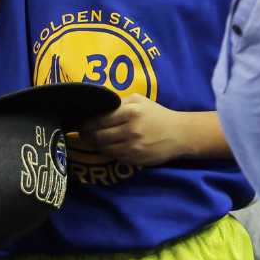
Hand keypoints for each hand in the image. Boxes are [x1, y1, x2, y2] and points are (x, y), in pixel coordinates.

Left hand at [78, 93, 192, 165]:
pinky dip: (108, 152)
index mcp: (131, 112)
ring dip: (96, 145)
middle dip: (87, 136)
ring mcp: (133, 146)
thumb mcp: (139, 101)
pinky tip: (109, 146)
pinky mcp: (135, 159)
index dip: (86, 123)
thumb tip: (96, 106)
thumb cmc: (156, 114)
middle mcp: (131, 129)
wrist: (178, 133)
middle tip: (82, 134)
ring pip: (104, 148)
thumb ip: (118, 102)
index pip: (99, 119)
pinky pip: (114, 156)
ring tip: (94, 140)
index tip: (80, 123)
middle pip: (98, 136)